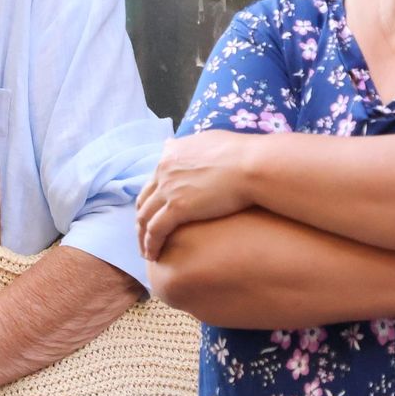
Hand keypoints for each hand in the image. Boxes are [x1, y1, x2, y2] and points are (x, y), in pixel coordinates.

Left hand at [137, 132, 258, 259]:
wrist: (253, 164)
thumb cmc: (242, 153)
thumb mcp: (209, 140)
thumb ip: (190, 144)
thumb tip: (172, 143)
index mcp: (171, 154)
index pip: (153, 181)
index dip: (151, 200)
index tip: (154, 214)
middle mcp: (163, 170)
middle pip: (144, 200)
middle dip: (142, 219)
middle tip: (145, 236)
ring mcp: (168, 189)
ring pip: (144, 217)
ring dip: (142, 236)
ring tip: (146, 251)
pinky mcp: (177, 207)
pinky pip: (155, 230)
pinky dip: (151, 244)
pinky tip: (153, 255)